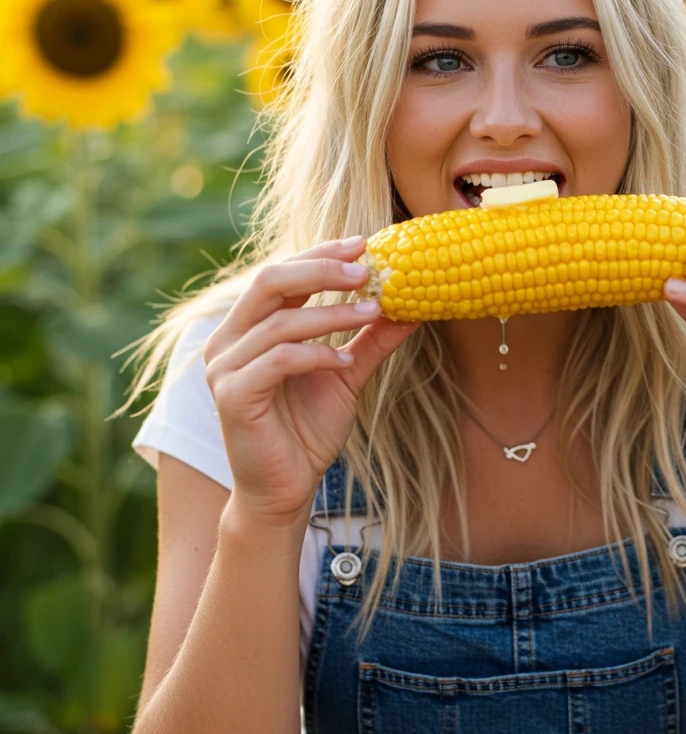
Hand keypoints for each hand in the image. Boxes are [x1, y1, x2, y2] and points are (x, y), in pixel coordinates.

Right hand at [203, 236, 419, 531]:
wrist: (285, 489)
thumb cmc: (307, 430)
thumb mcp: (347, 375)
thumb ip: (370, 339)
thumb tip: (411, 305)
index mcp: (250, 327)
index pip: (282, 272)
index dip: (321, 254)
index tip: (365, 244)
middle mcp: (229, 340)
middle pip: (270, 281)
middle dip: (321, 269)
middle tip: (367, 268)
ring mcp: (226, 368)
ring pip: (279, 321)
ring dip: (331, 314)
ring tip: (373, 312)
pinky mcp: (233, 396)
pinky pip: (278, 361)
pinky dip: (316, 355)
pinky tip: (344, 360)